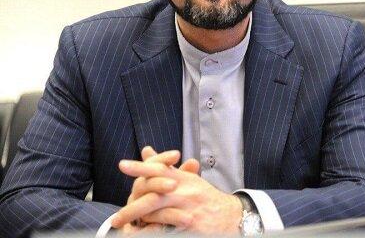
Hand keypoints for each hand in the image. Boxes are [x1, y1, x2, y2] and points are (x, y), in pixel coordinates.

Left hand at [112, 147, 242, 234]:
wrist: (232, 216)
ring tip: (125, 230)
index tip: (123, 165)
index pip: (160, 169)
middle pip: (154, 194)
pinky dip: (153, 232)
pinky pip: (167, 228)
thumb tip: (146, 151)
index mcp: (183, 179)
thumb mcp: (188, 180)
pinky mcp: (192, 225)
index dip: (141, 167)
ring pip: (158, 213)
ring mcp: (189, 208)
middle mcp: (186, 191)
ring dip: (139, 223)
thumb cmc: (206, 198)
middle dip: (132, 207)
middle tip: (116, 218)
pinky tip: (143, 234)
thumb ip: (166, 167)